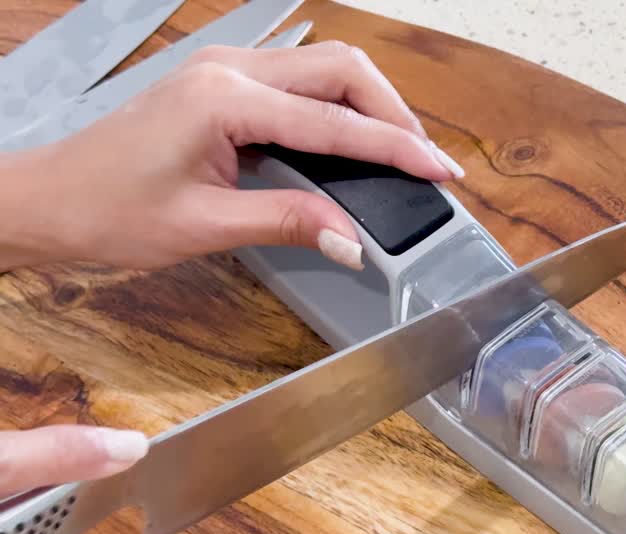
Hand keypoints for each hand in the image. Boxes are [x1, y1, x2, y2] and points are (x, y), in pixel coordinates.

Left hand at [0, 40, 462, 272]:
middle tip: (428, 162)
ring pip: (325, 68)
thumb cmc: (108, 211)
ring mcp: (224, 71)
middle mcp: (228, 72)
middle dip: (395, 114)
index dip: (396, 149)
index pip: (336, 123)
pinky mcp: (221, 84)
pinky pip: (299, 82)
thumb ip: (289, 222)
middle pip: (342, 70)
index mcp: (225, 101)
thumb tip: (352, 238)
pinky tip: (354, 141)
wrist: (49, 199)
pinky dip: (338, 108)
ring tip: (402, 151)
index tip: (440, 171)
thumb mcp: (206, 226)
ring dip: (370, 105)